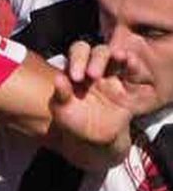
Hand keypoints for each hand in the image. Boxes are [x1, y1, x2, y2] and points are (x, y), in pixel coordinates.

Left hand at [51, 39, 138, 159]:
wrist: (94, 138)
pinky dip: (133, 66)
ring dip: (118, 55)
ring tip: (120, 57)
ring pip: (116, 58)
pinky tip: (131, 64)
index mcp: (76, 70)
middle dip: (97, 60)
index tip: (76, 78)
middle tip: (94, 76)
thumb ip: (61, 95)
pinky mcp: (127, 87)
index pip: (78, 53)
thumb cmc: (74, 120)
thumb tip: (58, 79)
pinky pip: (133, 73)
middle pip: (99, 52)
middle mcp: (94, 68)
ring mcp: (112, 76)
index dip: (77, 59)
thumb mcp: (63, 110)